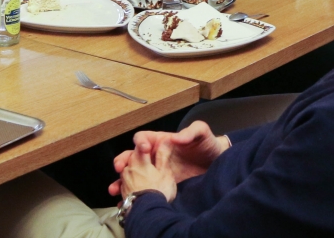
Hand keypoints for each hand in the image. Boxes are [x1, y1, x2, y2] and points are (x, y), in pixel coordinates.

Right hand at [108, 121, 227, 195]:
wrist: (219, 164)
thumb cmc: (208, 145)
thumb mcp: (201, 133)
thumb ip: (190, 131)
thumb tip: (175, 138)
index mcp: (162, 141)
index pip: (143, 139)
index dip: (139, 142)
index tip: (142, 149)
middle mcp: (156, 156)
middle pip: (133, 157)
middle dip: (123, 162)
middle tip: (119, 169)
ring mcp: (158, 172)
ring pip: (135, 175)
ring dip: (122, 181)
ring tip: (115, 189)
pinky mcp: (163, 185)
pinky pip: (146, 189)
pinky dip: (135, 194)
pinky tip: (128, 201)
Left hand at [119, 144, 176, 201]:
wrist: (147, 212)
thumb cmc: (159, 189)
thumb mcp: (165, 172)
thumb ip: (163, 156)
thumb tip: (165, 140)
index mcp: (138, 159)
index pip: (139, 147)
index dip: (145, 145)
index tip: (149, 149)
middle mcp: (127, 168)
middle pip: (130, 159)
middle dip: (137, 160)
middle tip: (145, 166)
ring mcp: (123, 181)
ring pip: (125, 173)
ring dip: (130, 175)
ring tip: (141, 181)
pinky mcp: (123, 194)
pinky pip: (123, 188)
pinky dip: (128, 189)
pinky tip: (133, 194)